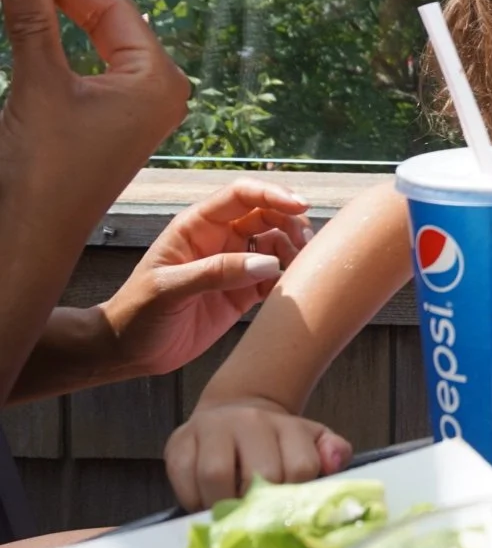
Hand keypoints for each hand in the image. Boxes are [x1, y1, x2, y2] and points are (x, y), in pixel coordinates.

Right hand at [0, 0, 189, 229]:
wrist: (34, 234)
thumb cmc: (45, 169)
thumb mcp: (37, 85)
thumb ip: (32, 22)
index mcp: (159, 79)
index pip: (115, 6)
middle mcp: (162, 90)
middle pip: (113, 20)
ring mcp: (143, 107)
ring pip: (104, 41)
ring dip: (65, 13)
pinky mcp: (119, 122)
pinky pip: (97, 66)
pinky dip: (67, 42)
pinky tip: (38, 23)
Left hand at [103, 178, 314, 377]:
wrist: (129, 353)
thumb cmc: (137, 314)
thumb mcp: (169, 289)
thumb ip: (216, 272)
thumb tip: (267, 263)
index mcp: (198, 227)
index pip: (241, 196)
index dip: (272, 194)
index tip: (300, 206)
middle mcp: (220, 240)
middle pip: (267, 215)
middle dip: (291, 222)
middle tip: (306, 243)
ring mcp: (234, 266)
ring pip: (277, 243)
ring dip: (294, 250)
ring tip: (299, 267)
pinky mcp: (243, 293)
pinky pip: (275, 277)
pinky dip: (289, 278)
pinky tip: (290, 287)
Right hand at [165, 398, 352, 511]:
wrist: (234, 415)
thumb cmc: (276, 441)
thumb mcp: (311, 442)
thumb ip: (333, 453)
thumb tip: (333, 463)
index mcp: (287, 426)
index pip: (300, 468)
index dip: (292, 497)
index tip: (285, 509)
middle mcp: (250, 422)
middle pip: (258, 474)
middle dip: (259, 505)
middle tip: (256, 517)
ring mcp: (211, 429)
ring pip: (216, 475)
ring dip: (222, 505)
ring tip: (229, 512)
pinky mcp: (179, 443)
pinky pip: (184, 479)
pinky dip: (193, 500)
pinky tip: (205, 501)